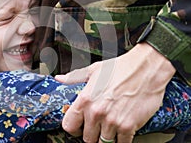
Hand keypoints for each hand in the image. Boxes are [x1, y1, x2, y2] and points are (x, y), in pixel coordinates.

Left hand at [55, 43, 175, 142]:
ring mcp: (112, 121)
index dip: (73, 128)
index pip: (69, 126)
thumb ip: (74, 77)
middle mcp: (96, 113)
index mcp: (85, 100)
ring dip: (106, 138)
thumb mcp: (93, 70)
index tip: (79, 127)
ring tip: (110, 128)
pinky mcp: (129, 126)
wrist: (146, 68)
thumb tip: (59, 79)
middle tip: (98, 127)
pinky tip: (122, 131)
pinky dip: (121, 140)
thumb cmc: (120, 68)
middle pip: (87, 138)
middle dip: (91, 134)